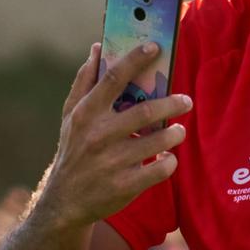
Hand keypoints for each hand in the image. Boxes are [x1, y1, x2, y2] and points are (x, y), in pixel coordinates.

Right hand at [37, 41, 191, 229]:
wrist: (64, 202)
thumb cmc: (73, 151)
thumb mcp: (70, 116)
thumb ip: (84, 81)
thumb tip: (97, 48)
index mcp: (85, 113)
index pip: (114, 78)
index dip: (136, 59)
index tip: (155, 47)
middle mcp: (98, 136)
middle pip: (146, 111)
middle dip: (172, 103)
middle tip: (186, 100)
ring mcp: (111, 163)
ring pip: (158, 141)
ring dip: (175, 133)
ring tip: (178, 130)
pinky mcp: (124, 186)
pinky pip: (160, 169)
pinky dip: (169, 161)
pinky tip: (167, 157)